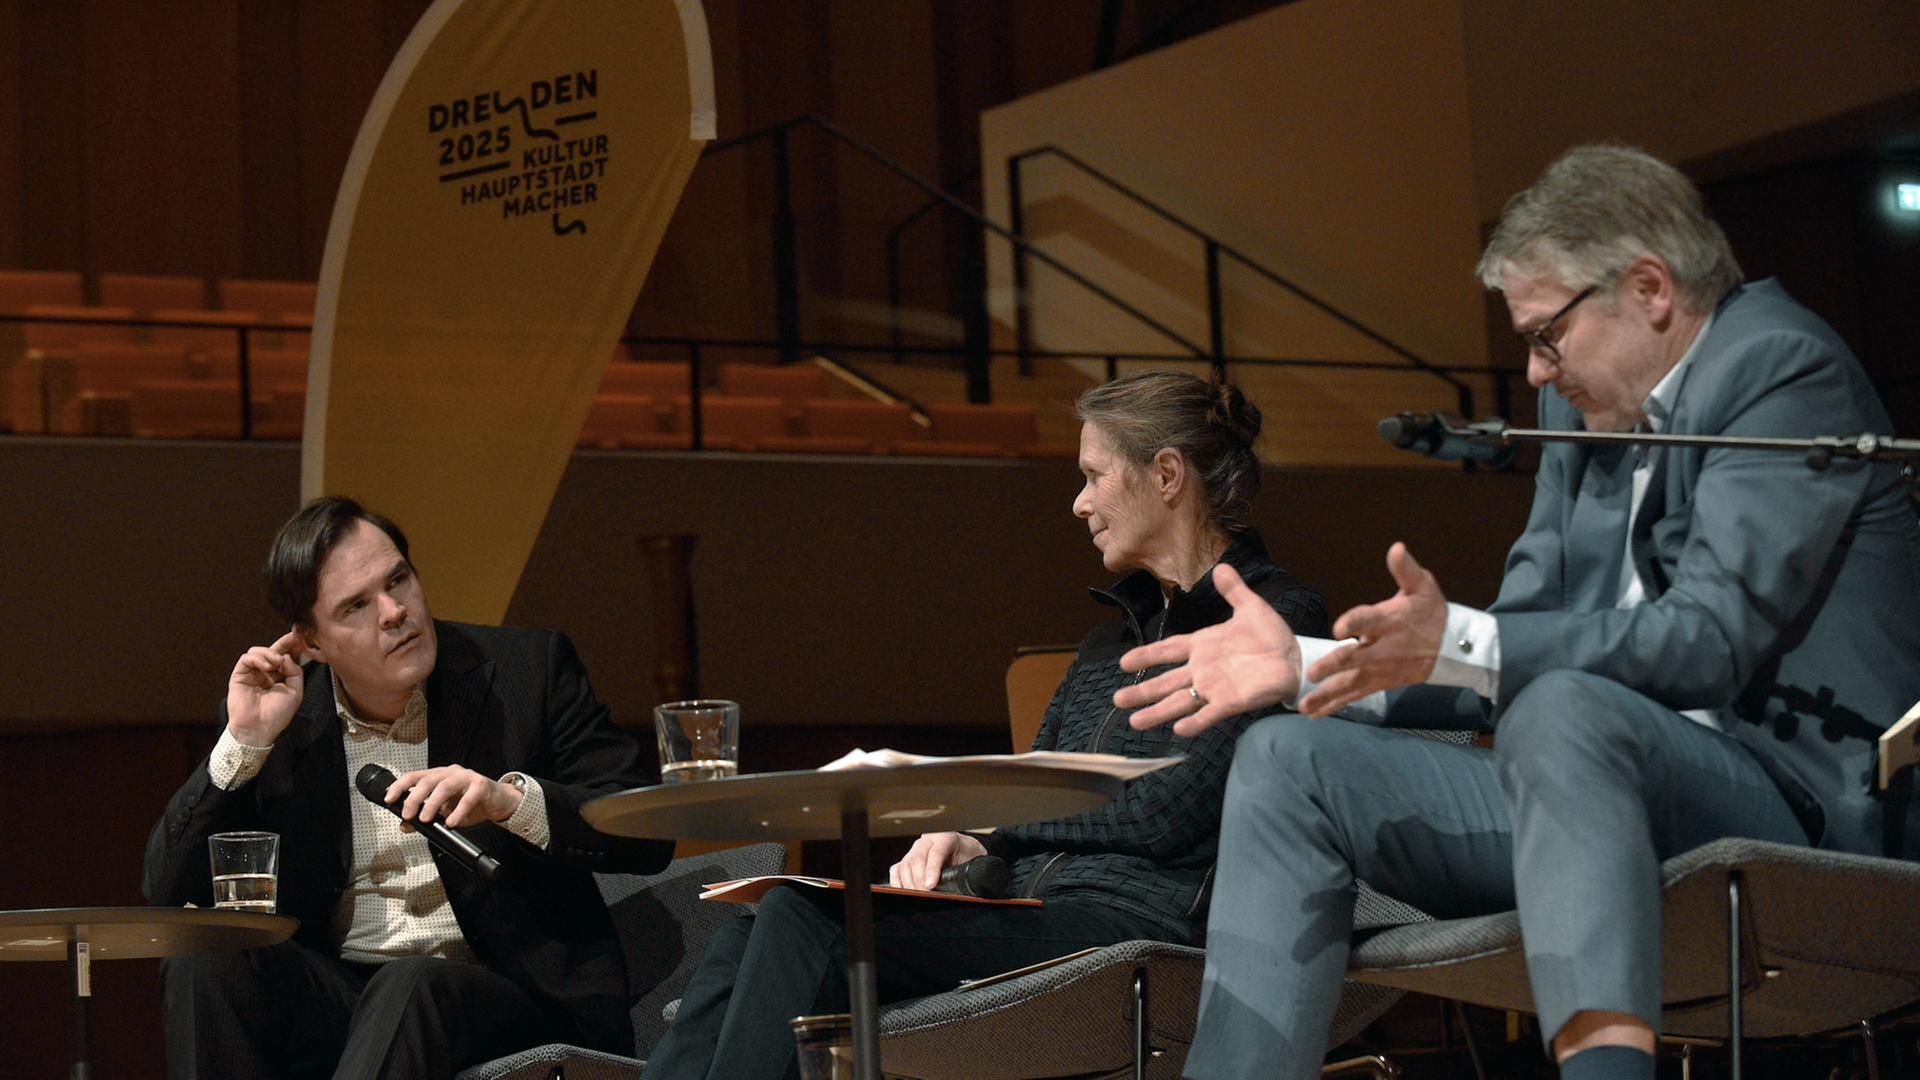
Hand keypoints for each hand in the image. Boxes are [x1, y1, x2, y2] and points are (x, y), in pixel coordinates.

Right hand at [225, 630, 307, 747]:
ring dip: (270, 652)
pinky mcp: (239, 675)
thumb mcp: (295, 691)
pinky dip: (258, 658)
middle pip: (274, 650)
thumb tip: (286, 656)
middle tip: (293, 637)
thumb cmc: (277, 714)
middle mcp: (266, 673)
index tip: (303, 637)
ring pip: (259, 651)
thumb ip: (294, 671)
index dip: (293, 646)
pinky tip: (267, 666)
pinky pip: (246, 658)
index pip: (286, 656)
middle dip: (284, 642)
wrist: (259, 728)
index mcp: (280, 677)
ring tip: (277, 662)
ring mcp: (252, 673)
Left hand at [384, 765, 522, 828]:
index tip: (389, 799)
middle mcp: (451, 773)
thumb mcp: (445, 813)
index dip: (400, 786)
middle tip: (409, 815)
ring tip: (427, 819)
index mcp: (439, 776)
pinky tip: (452, 822)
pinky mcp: (481, 785)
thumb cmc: (471, 805)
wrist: (499, 803)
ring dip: (433, 804)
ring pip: (445, 786)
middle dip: (414, 798)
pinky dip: (458, 811)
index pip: (415, 776)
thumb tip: (404, 825)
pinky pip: (468, 797)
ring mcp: (467, 777)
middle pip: (428, 780)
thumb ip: (425, 817)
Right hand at [888, 831, 986, 890]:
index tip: (930, 885)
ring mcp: (915, 849)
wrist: (963, 849)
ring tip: (917, 896)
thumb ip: (965, 870)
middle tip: (924, 895)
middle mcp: (927, 841)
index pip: (936, 852)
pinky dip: (898, 882)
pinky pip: (897, 870)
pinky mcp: (908, 859)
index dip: (931, 870)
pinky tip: (904, 892)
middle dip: (918, 881)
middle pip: (916, 859)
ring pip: (905, 865)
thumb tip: (959, 888)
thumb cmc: (968, 854)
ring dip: (908, 884)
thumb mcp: (973, 859)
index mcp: (946, 837)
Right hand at [1113, 563, 1302, 735]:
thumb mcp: (1251, 608)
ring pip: (1180, 702)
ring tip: (1135, 722)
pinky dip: (1195, 722)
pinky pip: (1210, 713)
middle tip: (1117, 700)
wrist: (1296, 658)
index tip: (1124, 663)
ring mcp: (1215, 687)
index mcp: (1203, 646)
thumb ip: (1234, 590)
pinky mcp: (1232, 702)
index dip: (1147, 655)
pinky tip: (1178, 730)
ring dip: (1158, 712)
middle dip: (1142, 692)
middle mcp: (1203, 669)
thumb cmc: (1272, 636)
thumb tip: (1222, 567)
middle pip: (1166, 682)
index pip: (1168, 650)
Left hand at [1298, 542, 1445, 716]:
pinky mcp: (1378, 683)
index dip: (1355, 622)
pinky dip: (1335, 705)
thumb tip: (1396, 547)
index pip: (1369, 620)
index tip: (1338, 628)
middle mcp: (1383, 648)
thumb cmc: (1430, 611)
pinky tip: (1314, 713)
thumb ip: (1406, 569)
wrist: (1452, 648)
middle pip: (1355, 658)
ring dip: (1326, 694)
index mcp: (1390, 621)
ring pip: (1351, 684)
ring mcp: (1380, 669)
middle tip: (1313, 673)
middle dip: (1334, 666)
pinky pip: (1355, 695)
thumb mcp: (1423, 586)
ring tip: (1304, 706)